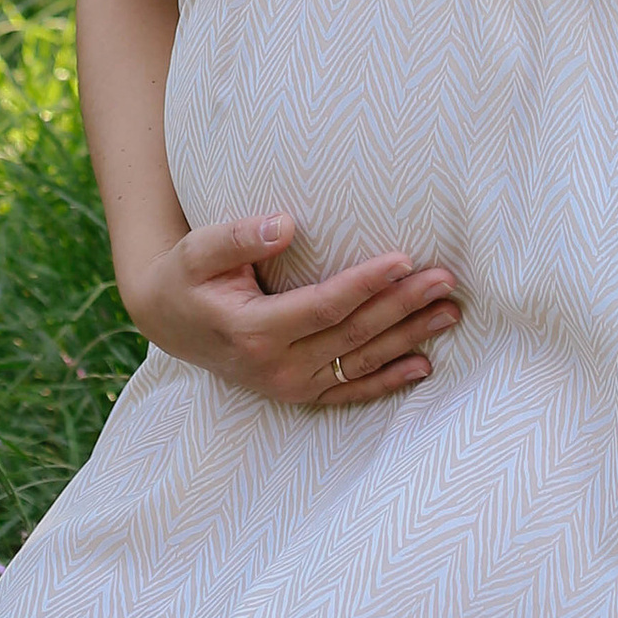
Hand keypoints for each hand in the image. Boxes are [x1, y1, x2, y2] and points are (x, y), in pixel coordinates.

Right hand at [123, 212, 460, 406]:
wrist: (168, 322)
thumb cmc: (186, 277)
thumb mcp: (198, 249)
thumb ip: (239, 236)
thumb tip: (286, 223)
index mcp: (252, 331)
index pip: (324, 305)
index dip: (366, 284)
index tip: (405, 259)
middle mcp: (275, 366)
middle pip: (353, 335)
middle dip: (403, 307)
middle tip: (445, 281)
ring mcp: (288, 385)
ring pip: (360, 363)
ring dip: (408, 339)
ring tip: (449, 313)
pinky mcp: (297, 394)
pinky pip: (350, 391)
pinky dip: (388, 381)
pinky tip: (423, 364)